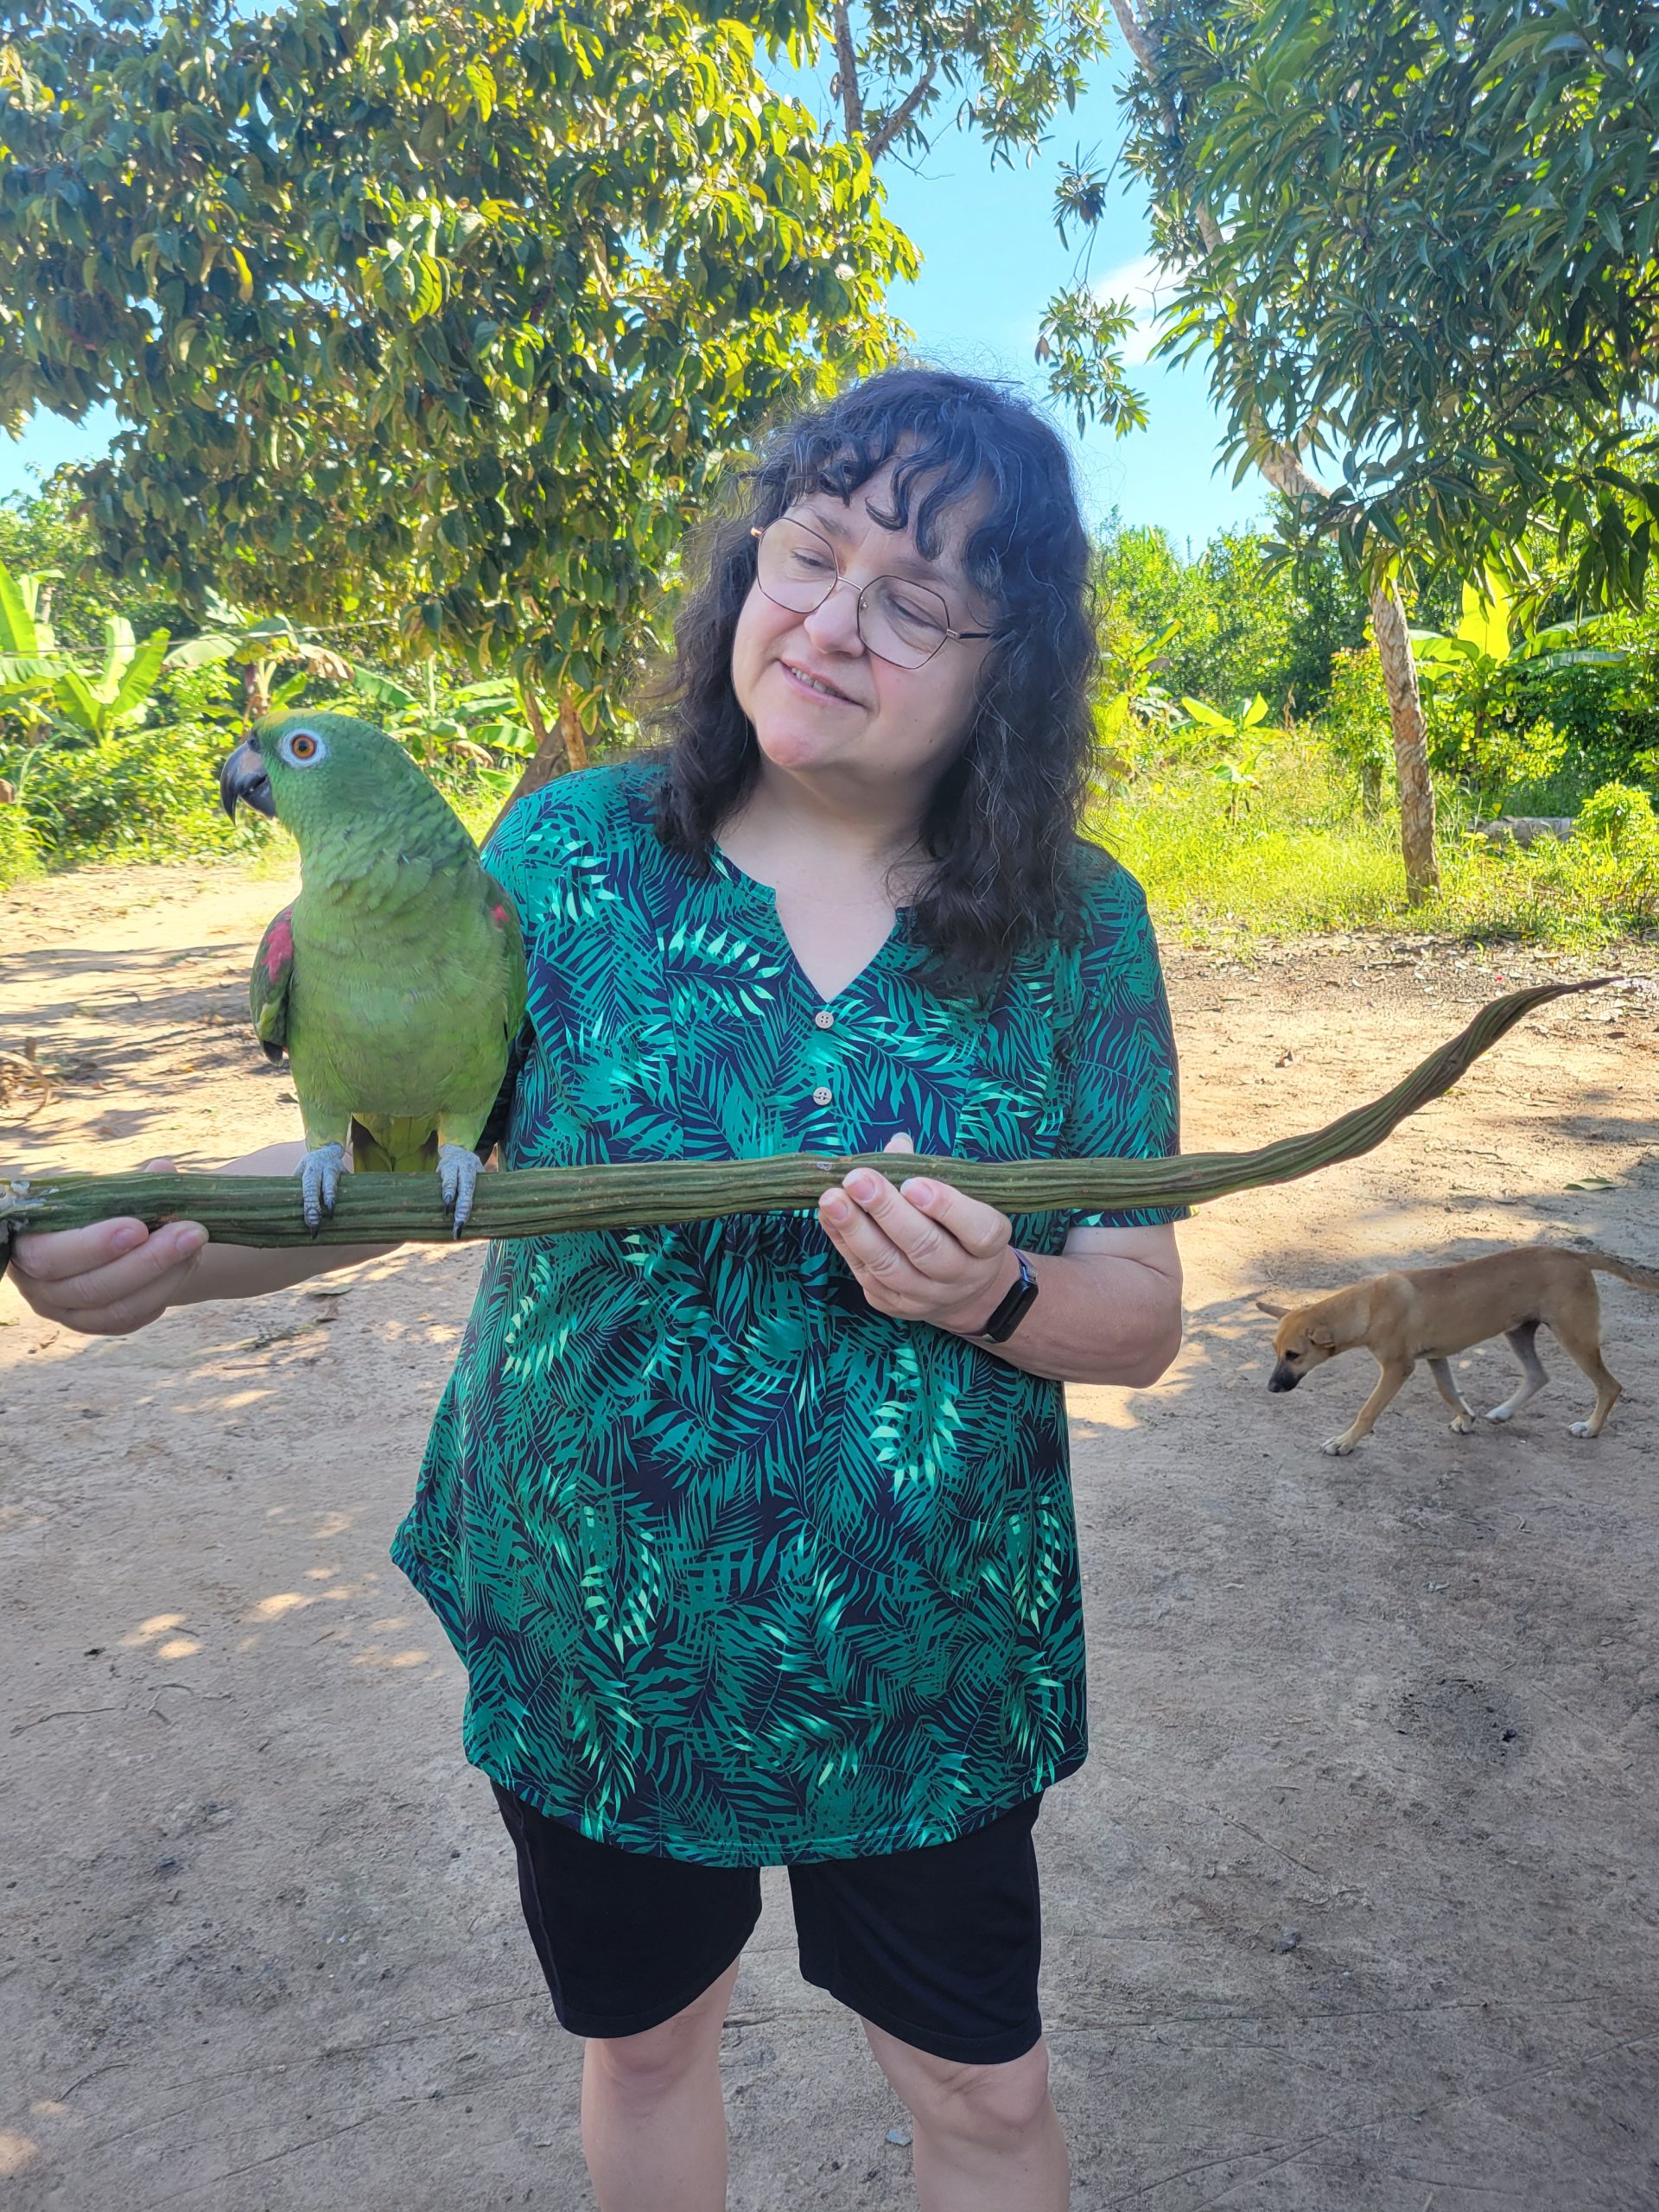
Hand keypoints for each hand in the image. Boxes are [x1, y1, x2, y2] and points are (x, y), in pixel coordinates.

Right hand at [8, 1157, 207, 1337]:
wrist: (111, 1240)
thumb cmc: (97, 1209)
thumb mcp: (104, 1192)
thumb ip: (129, 1184)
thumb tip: (163, 1171)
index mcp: (26, 1246)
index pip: (51, 1256)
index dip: (93, 1246)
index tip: (139, 1227)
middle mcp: (39, 1287)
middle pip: (90, 1288)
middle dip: (146, 1261)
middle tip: (191, 1232)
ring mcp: (67, 1313)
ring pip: (116, 1309)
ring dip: (164, 1277)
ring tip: (196, 1245)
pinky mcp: (96, 1326)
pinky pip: (131, 1320)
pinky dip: (163, 1293)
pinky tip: (185, 1266)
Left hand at [816, 1133, 1018, 1332]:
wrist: (962, 1290)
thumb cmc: (958, 1230)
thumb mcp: (962, 1201)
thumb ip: (931, 1172)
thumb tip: (897, 1145)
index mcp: (987, 1247)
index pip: (978, 1231)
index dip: (948, 1208)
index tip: (913, 1183)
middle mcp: (962, 1276)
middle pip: (926, 1248)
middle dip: (888, 1212)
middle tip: (858, 1180)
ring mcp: (927, 1296)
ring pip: (890, 1266)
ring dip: (856, 1230)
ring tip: (832, 1198)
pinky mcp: (895, 1305)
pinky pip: (867, 1276)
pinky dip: (844, 1244)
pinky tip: (828, 1216)